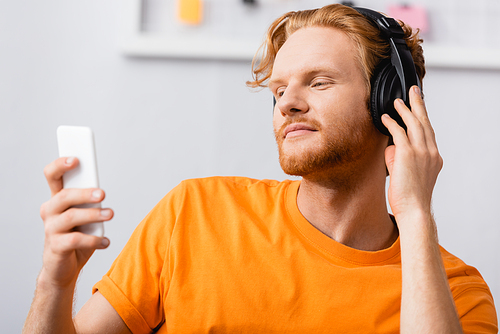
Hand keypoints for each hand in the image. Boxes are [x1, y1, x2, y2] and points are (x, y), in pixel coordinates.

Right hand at [39, 157, 112, 288]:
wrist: (63, 268)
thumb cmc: (76, 237)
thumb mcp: (84, 217)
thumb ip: (89, 203)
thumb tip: (101, 192)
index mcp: (57, 200)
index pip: (52, 176)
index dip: (60, 165)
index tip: (76, 159)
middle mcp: (50, 212)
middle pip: (64, 196)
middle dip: (84, 193)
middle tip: (103, 194)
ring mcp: (51, 230)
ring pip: (70, 217)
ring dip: (93, 215)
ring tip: (110, 214)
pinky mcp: (56, 248)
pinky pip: (75, 240)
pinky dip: (94, 240)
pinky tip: (106, 242)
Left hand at [382, 86, 442, 221]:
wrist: (415, 209)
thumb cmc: (411, 197)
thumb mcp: (409, 174)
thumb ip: (400, 158)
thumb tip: (390, 147)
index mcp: (434, 157)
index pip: (429, 131)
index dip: (423, 117)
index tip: (419, 107)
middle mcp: (431, 152)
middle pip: (424, 122)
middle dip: (418, 104)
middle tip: (414, 91)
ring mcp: (421, 152)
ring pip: (414, 124)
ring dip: (404, 110)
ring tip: (397, 101)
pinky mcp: (408, 154)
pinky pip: (399, 133)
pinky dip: (392, 123)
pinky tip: (386, 117)